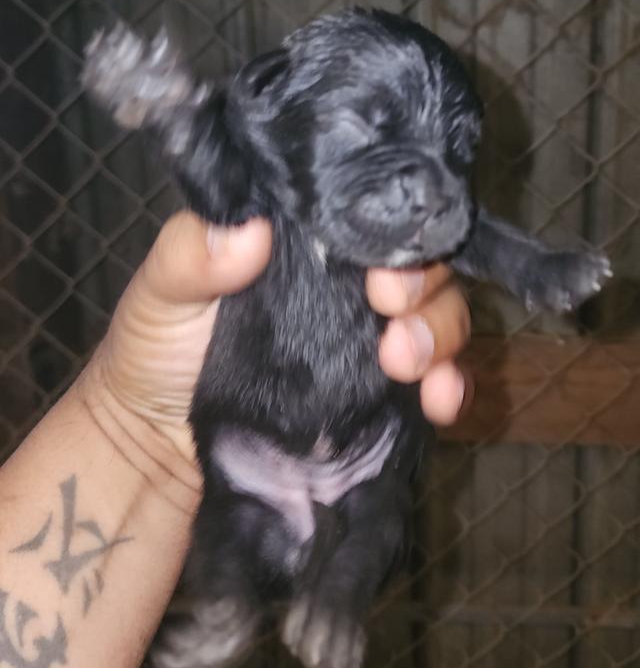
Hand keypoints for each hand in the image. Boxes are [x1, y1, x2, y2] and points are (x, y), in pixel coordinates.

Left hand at [87, 212, 471, 463]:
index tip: (375, 263)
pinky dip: (456, 387)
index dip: (390, 228)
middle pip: (423, 263)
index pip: (373, 217)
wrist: (160, 449)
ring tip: (404, 362)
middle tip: (387, 306)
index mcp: (309, 246)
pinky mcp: (388, 398)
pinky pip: (445, 382)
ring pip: (445, 314)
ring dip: (441, 332)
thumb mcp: (161, 294)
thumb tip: (251, 230)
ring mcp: (374, 342)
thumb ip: (191, 257)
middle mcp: (352, 287)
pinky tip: (441, 403)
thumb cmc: (157, 354)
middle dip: (422, 283)